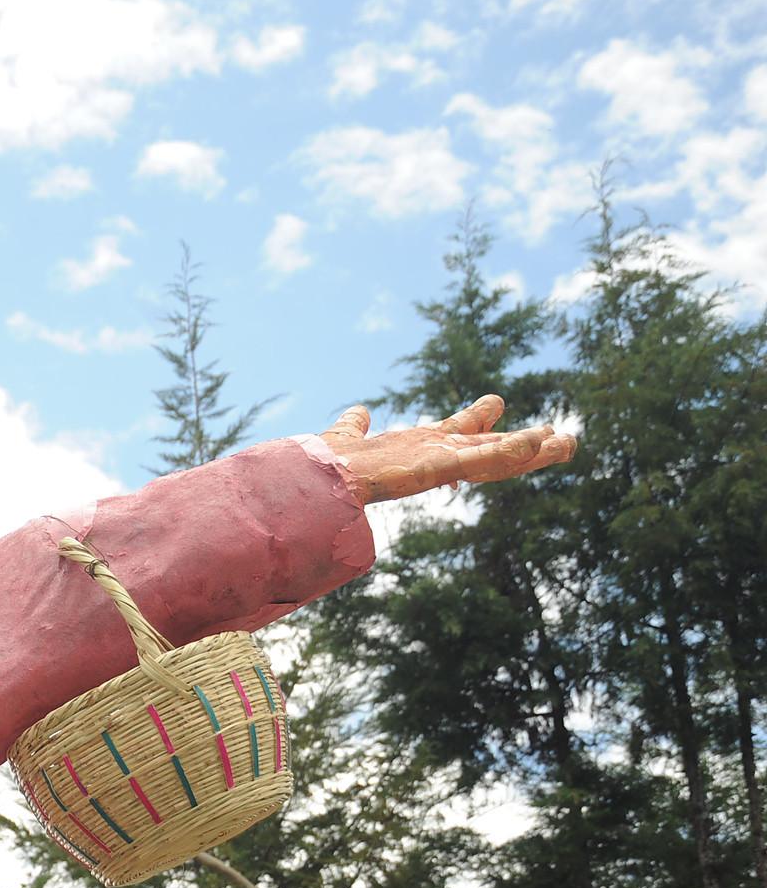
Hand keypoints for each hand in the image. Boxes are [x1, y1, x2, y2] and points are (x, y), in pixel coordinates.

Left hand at [319, 394, 574, 504]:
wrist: (319, 480)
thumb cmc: (332, 464)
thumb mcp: (349, 435)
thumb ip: (355, 425)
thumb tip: (360, 411)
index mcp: (418, 447)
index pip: (459, 434)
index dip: (481, 423)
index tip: (501, 407)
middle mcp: (435, 455)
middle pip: (489, 447)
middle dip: (524, 444)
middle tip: (560, 436)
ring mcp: (441, 463)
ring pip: (497, 456)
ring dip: (533, 451)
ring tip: (569, 443)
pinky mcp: (440, 468)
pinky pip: (484, 459)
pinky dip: (514, 451)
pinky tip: (541, 439)